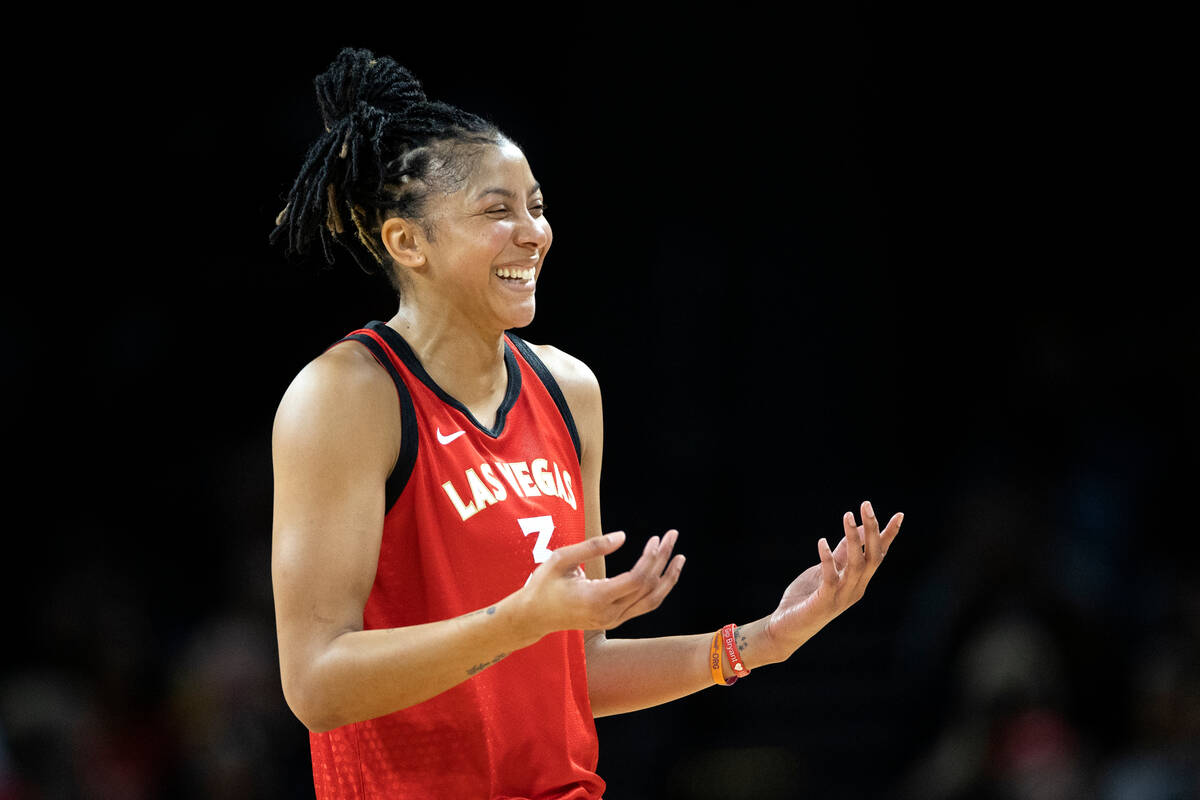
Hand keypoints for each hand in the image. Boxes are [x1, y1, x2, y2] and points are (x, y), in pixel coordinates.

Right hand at [517, 529, 684, 639]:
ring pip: (651, 602)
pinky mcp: (614, 621)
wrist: (533, 617)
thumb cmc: (544, 584)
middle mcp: (609, 614)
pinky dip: (657, 588)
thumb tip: (623, 536)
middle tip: (672, 535)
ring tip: (679, 557)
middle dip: (664, 560)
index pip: (637, 580)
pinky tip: (662, 571)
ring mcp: (613, 620)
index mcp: (596, 598)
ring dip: (668, 578)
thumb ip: (592, 547)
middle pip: (649, 588)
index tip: (655, 539)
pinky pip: (643, 605)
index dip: (651, 559)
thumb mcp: (561, 559)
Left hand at [764, 501, 901, 660]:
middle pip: (872, 557)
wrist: (788, 627)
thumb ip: (841, 553)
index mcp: (859, 580)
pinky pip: (830, 578)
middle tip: (866, 505)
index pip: (878, 555)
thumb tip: (855, 529)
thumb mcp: (826, 569)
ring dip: (853, 539)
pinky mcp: (824, 601)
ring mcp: (842, 596)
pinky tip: (822, 542)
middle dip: (872, 530)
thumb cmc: (808, 597)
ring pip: (856, 565)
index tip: (900, 515)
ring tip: (847, 516)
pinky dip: (827, 559)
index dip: (889, 536)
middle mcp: (856, 588)